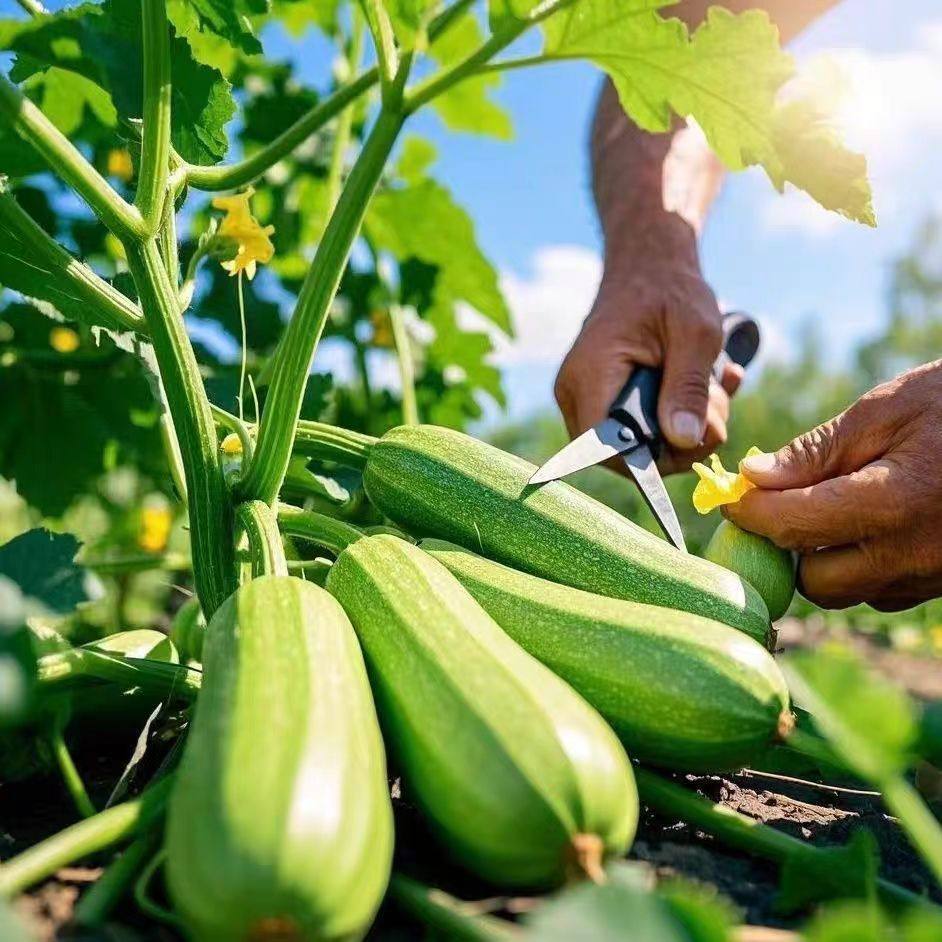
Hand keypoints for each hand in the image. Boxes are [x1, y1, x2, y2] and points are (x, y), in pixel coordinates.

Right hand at [554, 223, 742, 474]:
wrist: (649, 264)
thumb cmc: (671, 289)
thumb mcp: (695, 334)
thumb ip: (687, 387)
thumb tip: (683, 440)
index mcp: (591, 373)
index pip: (603, 446)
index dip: (646, 461)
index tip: (692, 444)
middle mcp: (576, 392)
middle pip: (620, 454)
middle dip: (677, 444)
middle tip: (717, 411)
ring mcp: (586, 398)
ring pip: (633, 445)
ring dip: (684, 430)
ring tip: (716, 392)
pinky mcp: (602, 400)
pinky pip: (638, 429)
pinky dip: (676, 418)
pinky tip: (710, 388)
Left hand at [726, 361, 941, 610]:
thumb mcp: (886, 410)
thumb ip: (816, 451)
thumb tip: (753, 477)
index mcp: (893, 505)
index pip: (792, 525)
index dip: (748, 511)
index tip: (728, 494)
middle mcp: (914, 556)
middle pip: (813, 581)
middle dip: (789, 545)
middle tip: (783, 502)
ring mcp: (934, 577)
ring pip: (847, 592)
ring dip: (824, 560)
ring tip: (834, 506)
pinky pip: (883, 592)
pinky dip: (862, 566)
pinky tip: (872, 524)